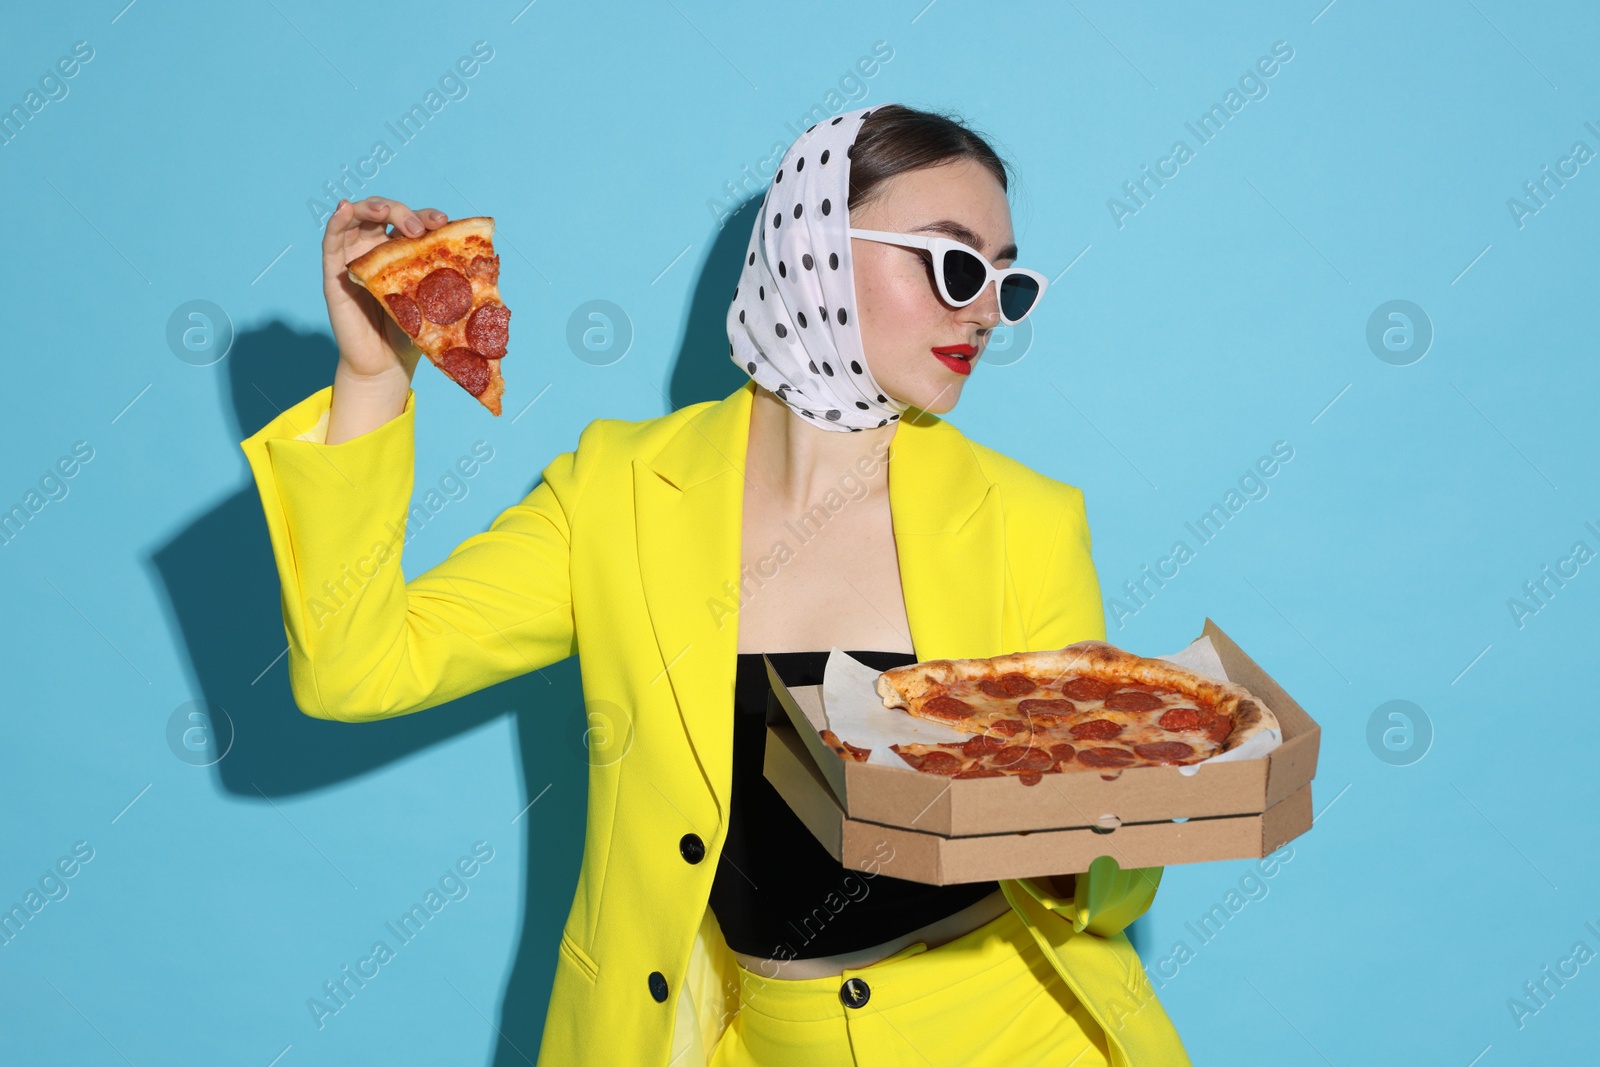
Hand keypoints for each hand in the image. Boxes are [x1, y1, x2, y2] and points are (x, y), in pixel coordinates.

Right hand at [322, 196, 449, 382]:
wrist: (387, 366)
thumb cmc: (412, 334)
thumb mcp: (437, 303)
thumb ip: (453, 282)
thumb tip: (492, 264)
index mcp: (404, 253)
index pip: (414, 222)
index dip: (427, 216)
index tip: (443, 222)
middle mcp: (378, 250)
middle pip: (386, 213)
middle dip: (403, 213)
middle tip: (419, 228)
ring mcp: (356, 257)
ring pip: (358, 217)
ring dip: (372, 208)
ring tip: (386, 213)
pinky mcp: (335, 272)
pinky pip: (331, 240)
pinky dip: (337, 221)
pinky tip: (344, 209)